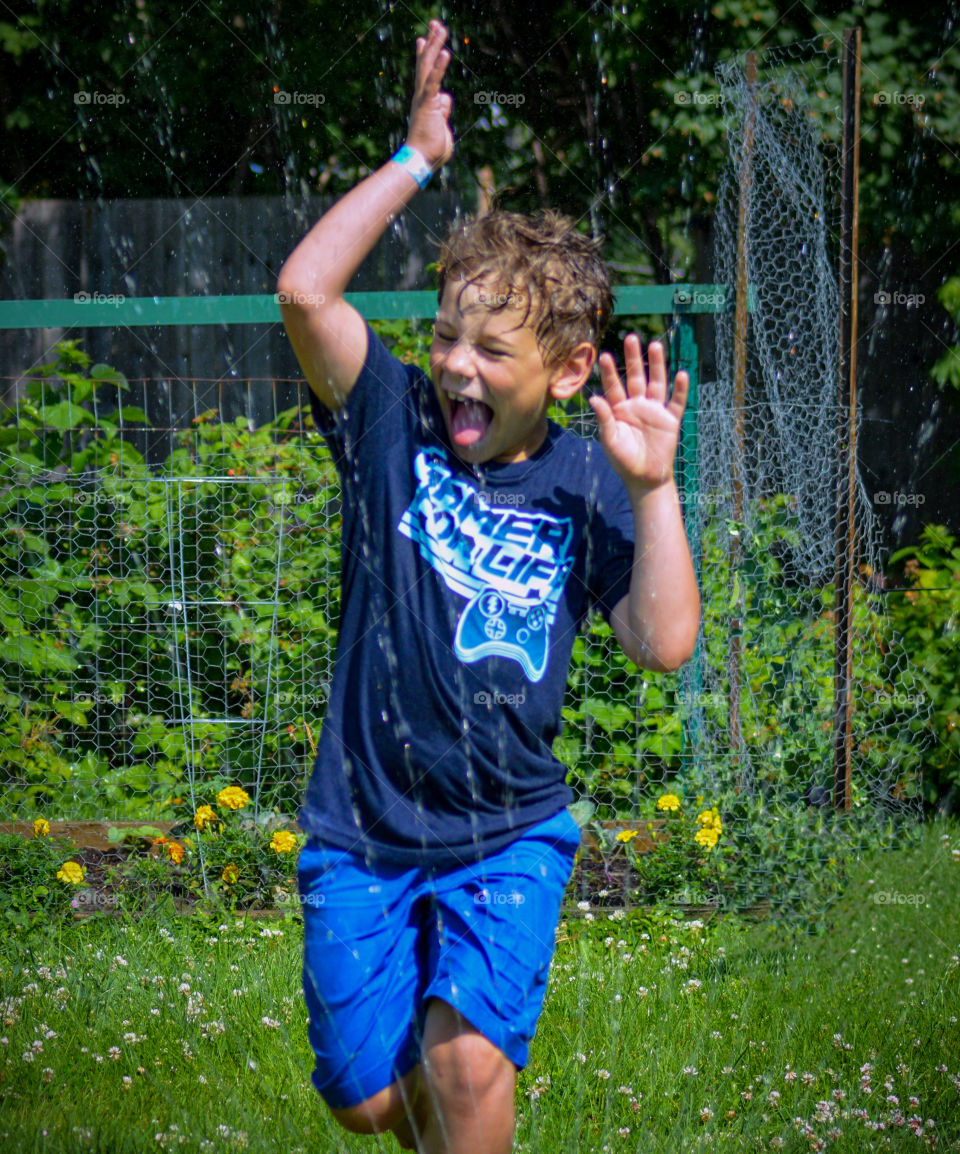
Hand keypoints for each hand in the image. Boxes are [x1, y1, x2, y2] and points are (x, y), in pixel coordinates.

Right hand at [405, 20, 453, 170]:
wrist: (421, 162)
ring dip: (435, 45)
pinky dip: (439, 67)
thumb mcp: (442, 126)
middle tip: (435, 23)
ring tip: (440, 27)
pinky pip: (434, 81)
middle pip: (426, 63)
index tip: (423, 38)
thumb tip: (446, 98)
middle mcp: (421, 96)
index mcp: (425, 101)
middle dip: (431, 42)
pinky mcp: (428, 104)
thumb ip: (444, 111)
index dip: (426, 55)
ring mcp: (423, 99)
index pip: (426, 74)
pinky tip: (445, 52)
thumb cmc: (431, 150)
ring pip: (428, 66)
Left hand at [590, 335, 688, 493]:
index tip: (603, 355)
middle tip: (631, 337)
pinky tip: (681, 374)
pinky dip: (680, 389)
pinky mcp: (671, 420)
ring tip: (655, 345)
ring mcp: (655, 411)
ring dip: (656, 365)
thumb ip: (604, 419)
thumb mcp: (610, 441)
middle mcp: (637, 405)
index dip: (609, 371)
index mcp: (620, 410)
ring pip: (656, 383)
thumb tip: (593, 397)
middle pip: (636, 377)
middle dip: (633, 358)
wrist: (645, 479)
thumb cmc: (623, 461)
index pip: (614, 386)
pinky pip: (677, 401)